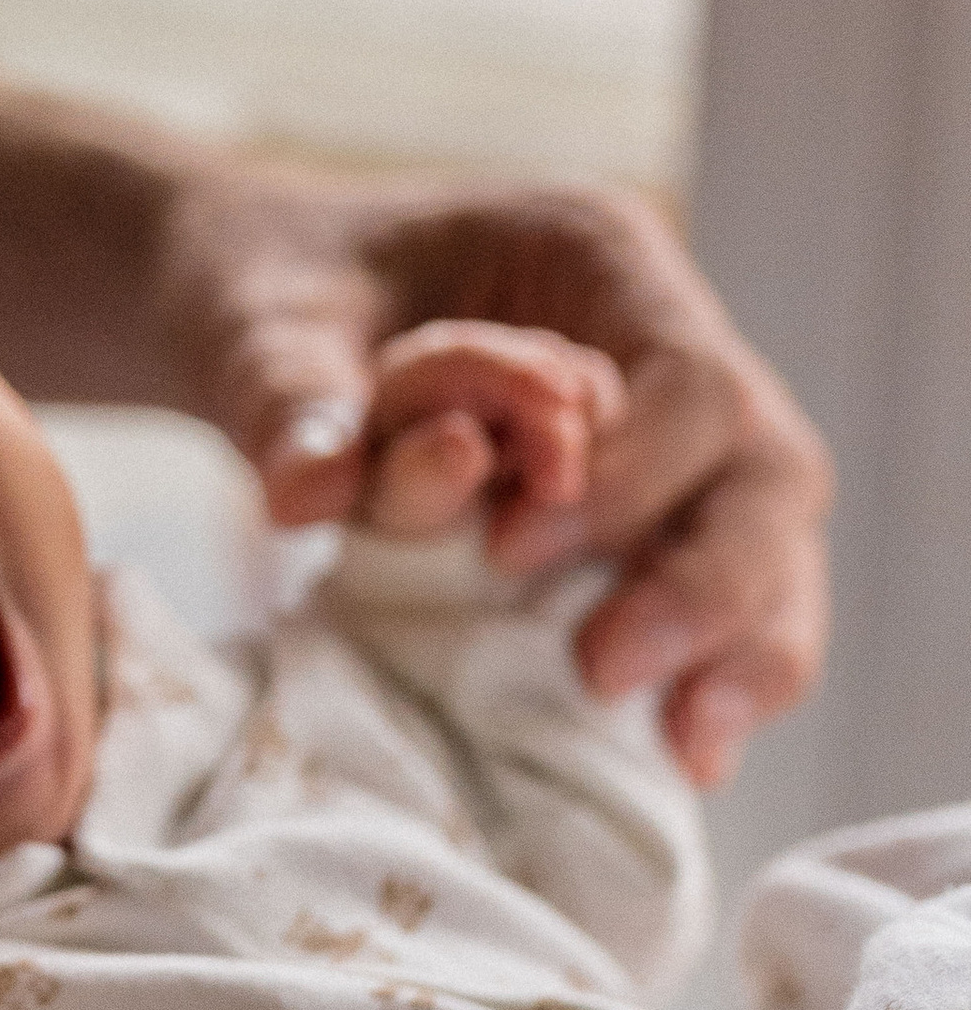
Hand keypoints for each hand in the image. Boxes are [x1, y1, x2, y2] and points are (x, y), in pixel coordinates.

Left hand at [156, 162, 831, 784]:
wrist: (240, 305)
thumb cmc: (260, 293)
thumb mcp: (253, 328)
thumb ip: (290, 402)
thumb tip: (311, 491)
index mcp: (593, 256)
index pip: (689, 384)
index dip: (629, 484)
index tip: (509, 553)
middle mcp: (656, 336)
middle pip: (766, 468)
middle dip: (708, 583)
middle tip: (602, 670)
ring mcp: (664, 431)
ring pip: (770, 538)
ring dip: (740, 645)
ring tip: (685, 748)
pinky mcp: (641, 510)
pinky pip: (725, 590)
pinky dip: (717, 669)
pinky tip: (686, 753)